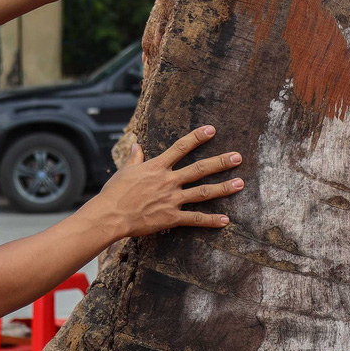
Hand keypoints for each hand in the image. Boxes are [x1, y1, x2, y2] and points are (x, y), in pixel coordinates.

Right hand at [94, 125, 242, 239]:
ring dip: (223, 188)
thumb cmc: (114, 193)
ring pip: (202, 192)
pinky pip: (194, 219)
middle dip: (220, 162)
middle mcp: (168, 181)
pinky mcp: (171, 218)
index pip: (180, 147)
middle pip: (199, 169)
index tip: (212, 129)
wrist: (109, 216)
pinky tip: (225, 220)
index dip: (197, 137)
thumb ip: (135, 158)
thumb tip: (136, 144)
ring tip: (240, 184)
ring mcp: (171, 199)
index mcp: (157, 167)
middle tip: (238, 157)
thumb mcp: (124, 171)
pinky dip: (210, 220)